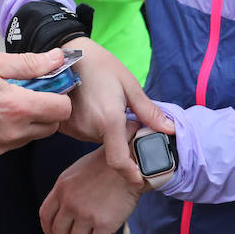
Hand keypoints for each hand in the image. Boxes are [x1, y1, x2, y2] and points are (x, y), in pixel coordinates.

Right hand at [0, 48, 71, 158]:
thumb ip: (28, 63)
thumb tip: (58, 57)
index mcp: (20, 107)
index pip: (62, 109)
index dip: (60, 96)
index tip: (49, 85)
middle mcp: (16, 131)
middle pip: (52, 126)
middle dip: (48, 110)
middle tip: (31, 93)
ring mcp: (3, 146)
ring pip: (32, 135)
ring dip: (29, 120)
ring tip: (9, 102)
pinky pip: (13, 143)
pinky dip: (12, 130)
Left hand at [39, 142, 143, 233]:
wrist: (131, 163)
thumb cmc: (108, 166)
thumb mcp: (78, 172)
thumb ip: (68, 190)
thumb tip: (65, 211)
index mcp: (62, 188)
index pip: (45, 216)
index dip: (49, 230)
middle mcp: (70, 202)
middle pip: (60, 233)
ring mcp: (86, 213)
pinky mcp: (104, 224)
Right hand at [61, 37, 173, 184]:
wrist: (69, 52)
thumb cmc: (101, 65)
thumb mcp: (129, 84)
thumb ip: (148, 111)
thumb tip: (169, 129)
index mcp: (109, 121)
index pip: (119, 161)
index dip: (131, 174)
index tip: (141, 181)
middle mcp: (89, 129)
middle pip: (111, 148)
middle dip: (122, 140)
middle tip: (126, 119)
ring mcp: (74, 128)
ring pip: (98, 140)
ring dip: (107, 131)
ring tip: (107, 108)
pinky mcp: (65, 125)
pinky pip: (85, 133)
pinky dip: (93, 126)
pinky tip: (94, 107)